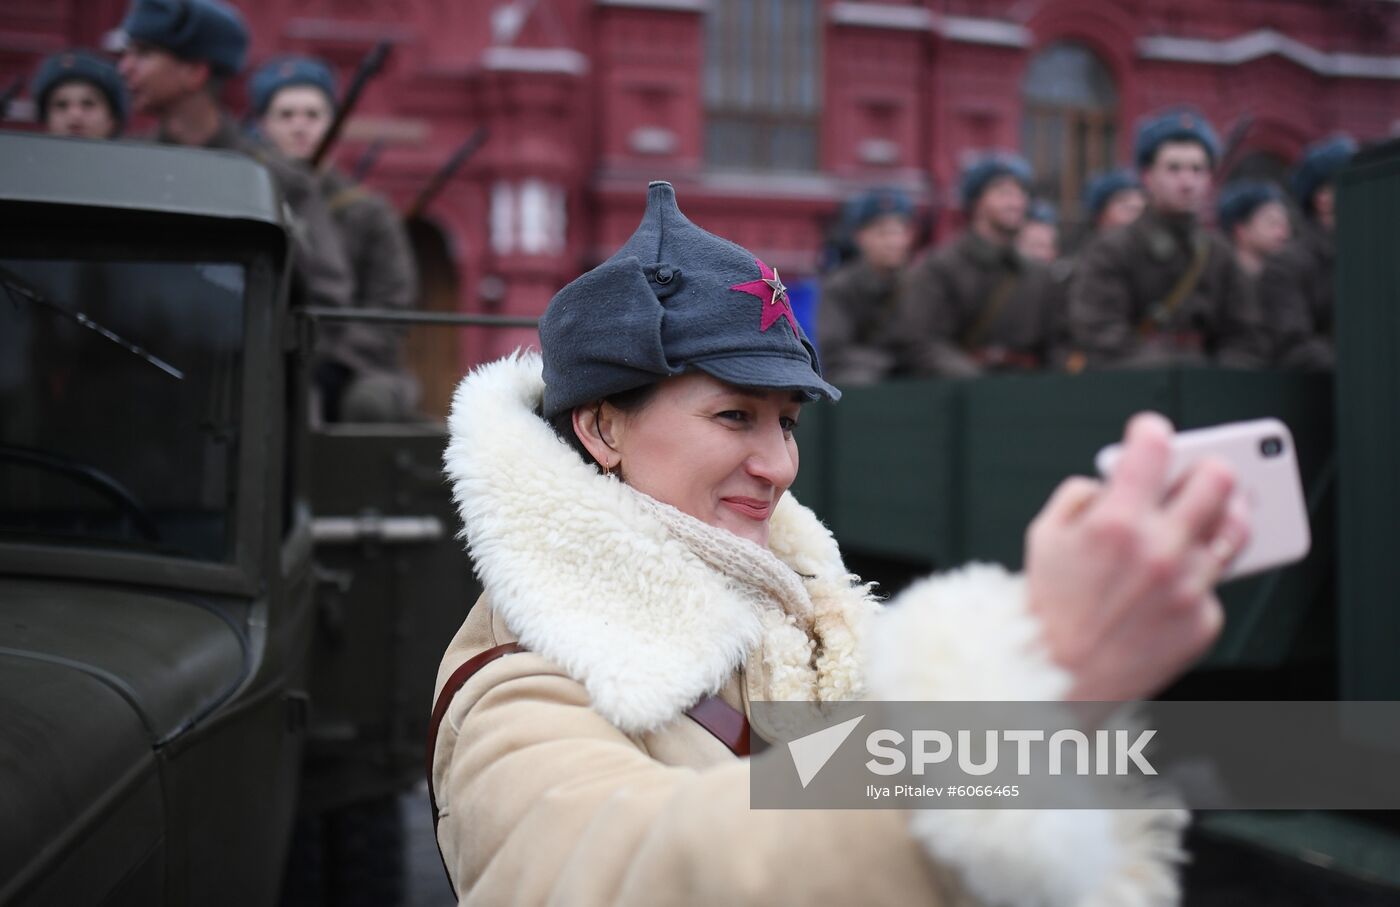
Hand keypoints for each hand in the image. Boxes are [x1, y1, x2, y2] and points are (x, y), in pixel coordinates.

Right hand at [1024, 412, 1250, 700]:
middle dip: (1206, 465)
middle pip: (1218, 479)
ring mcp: (1190, 587)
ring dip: (1222, 513)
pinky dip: (1196, 577)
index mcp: (1116, 522)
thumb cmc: (1049, 610)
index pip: (1154, 447)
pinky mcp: (1205, 620)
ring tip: (1211, 511)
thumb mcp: (1043, 538)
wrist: (1060, 681)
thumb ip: (1079, 497)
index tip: (1150, 433)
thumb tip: (1111, 481)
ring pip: (1236, 528)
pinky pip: (1215, 582)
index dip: (1151, 430)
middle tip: (1194, 471)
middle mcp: (1161, 550)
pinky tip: (1175, 581)